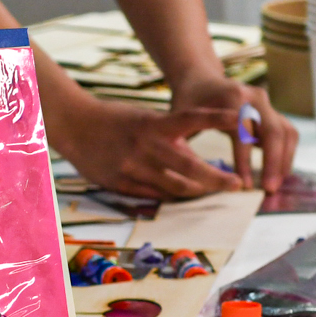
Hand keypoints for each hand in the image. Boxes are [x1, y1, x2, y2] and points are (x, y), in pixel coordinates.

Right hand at [50, 85, 243, 199]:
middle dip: (217, 179)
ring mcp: (133, 168)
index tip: (242, 118)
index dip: (218, 119)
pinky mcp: (120, 184)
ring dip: (197, 193)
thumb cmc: (114, 119)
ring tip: (211, 194)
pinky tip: (181, 199)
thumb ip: (168, 137)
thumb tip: (194, 158)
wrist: (73, 124)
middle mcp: (146, 146)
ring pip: (174, 188)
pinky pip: (153, 197)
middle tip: (237, 184)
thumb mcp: (144, 119)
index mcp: (154, 123)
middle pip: (190, 168)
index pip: (192, 118)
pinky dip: (170, 198)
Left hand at [170, 74, 298, 195]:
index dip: (245, 161)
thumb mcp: (183, 116)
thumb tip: (197, 176)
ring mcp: (267, 103)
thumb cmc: (189, 101)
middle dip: (273, 163)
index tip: (245, 186)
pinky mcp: (273, 111)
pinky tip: (278, 174)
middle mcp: (254, 97)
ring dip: (284, 160)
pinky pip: (288, 133)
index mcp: (232, 96)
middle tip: (269, 189)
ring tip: (275, 185)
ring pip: (286, 132)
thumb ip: (189, 139)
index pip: (244, 132)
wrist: (201, 80)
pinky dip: (286, 154)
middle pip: (273, 131)